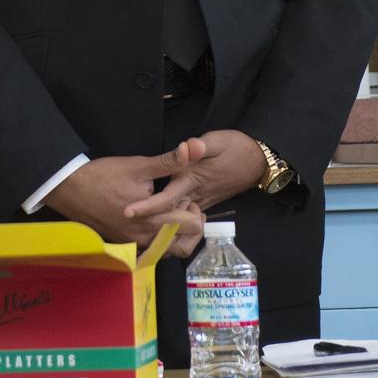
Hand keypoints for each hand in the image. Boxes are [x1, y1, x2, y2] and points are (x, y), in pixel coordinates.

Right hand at [45, 138, 207, 257]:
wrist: (70, 190)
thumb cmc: (104, 176)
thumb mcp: (139, 165)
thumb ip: (168, 161)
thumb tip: (192, 149)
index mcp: (154, 220)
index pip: (192, 226)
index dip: (194, 207)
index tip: (185, 194)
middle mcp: (146, 238)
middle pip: (184, 244)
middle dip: (188, 223)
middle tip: (179, 203)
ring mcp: (134, 244)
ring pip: (167, 250)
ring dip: (174, 233)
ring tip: (167, 212)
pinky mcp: (124, 245)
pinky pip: (150, 249)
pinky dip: (158, 238)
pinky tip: (152, 219)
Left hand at [123, 130, 264, 218]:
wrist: (257, 160)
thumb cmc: (236, 149)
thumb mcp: (218, 142)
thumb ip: (201, 147)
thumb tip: (190, 146)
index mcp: (192, 181)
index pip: (166, 199)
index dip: (146, 206)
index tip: (127, 212)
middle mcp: (194, 196)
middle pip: (168, 218)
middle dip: (145, 227)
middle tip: (119, 230)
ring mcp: (199, 201)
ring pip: (175, 222)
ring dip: (156, 230)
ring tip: (131, 234)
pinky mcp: (201, 202)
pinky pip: (182, 218)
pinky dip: (168, 227)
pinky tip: (154, 229)